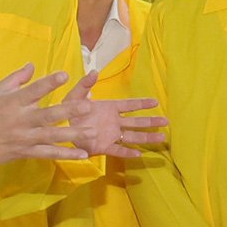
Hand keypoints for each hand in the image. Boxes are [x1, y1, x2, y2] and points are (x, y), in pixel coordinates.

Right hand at [0, 66, 164, 167]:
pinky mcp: (28, 152)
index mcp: (14, 102)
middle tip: (88, 106)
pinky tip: (83, 154)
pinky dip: (67, 154)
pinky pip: (50, 154)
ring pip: (53, 136)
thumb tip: (33, 65)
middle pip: (49, 115)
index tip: (65, 75)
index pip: (34, 91)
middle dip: (69, 110)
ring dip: (73, 134)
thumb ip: (16, 78)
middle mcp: (23, 120)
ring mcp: (27, 138)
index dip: (49, 83)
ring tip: (92, 131)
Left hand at [41, 70, 166, 158]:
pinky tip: (139, 154)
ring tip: (162, 138)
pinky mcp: (103, 147)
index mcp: (109, 108)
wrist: (59, 129)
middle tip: (166, 121)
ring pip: (132, 136)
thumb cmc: (68, 110)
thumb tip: (94, 71)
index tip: (156, 102)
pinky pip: (118, 150)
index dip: (142, 103)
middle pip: (136, 122)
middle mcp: (114, 122)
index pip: (129, 105)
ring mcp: (110, 135)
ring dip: (146, 137)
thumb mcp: (74, 96)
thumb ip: (85, 85)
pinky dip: (128, 152)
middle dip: (151, 121)